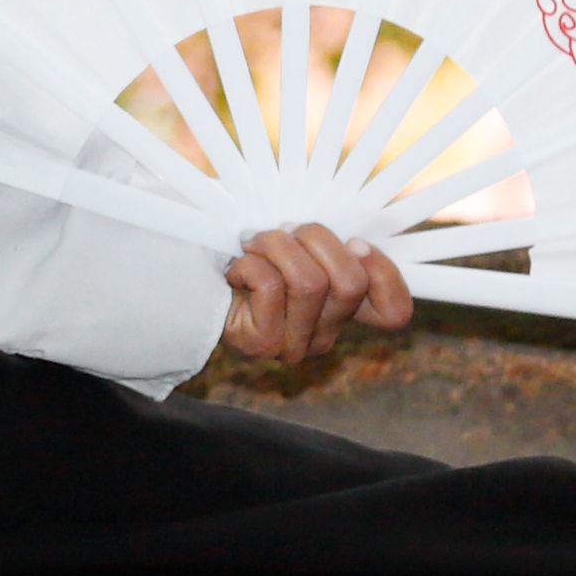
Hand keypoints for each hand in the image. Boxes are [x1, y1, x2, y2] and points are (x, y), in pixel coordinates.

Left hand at [220, 223, 412, 363]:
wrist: (182, 270)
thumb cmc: (242, 243)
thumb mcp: (293, 233)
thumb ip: (326, 236)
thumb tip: (356, 232)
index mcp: (340, 308)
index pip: (394, 312)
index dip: (385, 273)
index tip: (357, 243)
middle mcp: (324, 334)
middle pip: (350, 282)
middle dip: (315, 237)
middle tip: (284, 231)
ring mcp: (294, 344)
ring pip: (310, 281)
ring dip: (276, 245)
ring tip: (252, 245)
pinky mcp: (263, 343)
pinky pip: (272, 287)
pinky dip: (250, 263)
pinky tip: (234, 271)